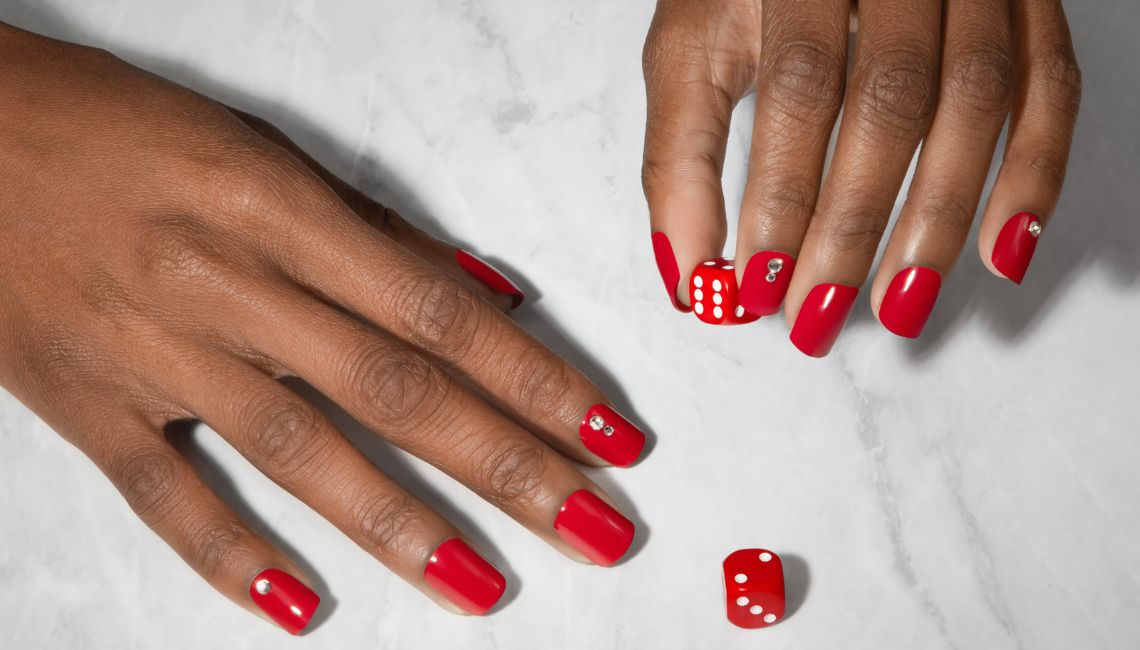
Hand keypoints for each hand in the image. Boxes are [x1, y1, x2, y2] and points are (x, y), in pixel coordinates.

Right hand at [0, 24, 644, 632]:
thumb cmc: (117, 128)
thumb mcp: (259, 150)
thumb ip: (375, 233)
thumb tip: (485, 296)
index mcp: (281, 209)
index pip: (441, 315)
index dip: (537, 379)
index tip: (608, 435)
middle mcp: (229, 285)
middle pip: (396, 393)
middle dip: (507, 468)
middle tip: (594, 529)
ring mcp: (154, 352)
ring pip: (299, 454)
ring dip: (402, 528)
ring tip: (483, 587)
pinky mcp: (84, 402)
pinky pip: (163, 493)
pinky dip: (230, 555)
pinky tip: (298, 606)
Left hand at [642, 0, 1080, 353]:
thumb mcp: (691, 50)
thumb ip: (682, 156)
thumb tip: (690, 274)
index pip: (799, 86)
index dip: (780, 196)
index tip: (755, 284)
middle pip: (891, 101)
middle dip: (851, 225)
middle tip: (816, 313)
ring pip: (978, 100)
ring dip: (939, 219)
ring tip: (897, 304)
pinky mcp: (1021, 4)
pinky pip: (1050, 88)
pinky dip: (1034, 176)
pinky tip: (998, 252)